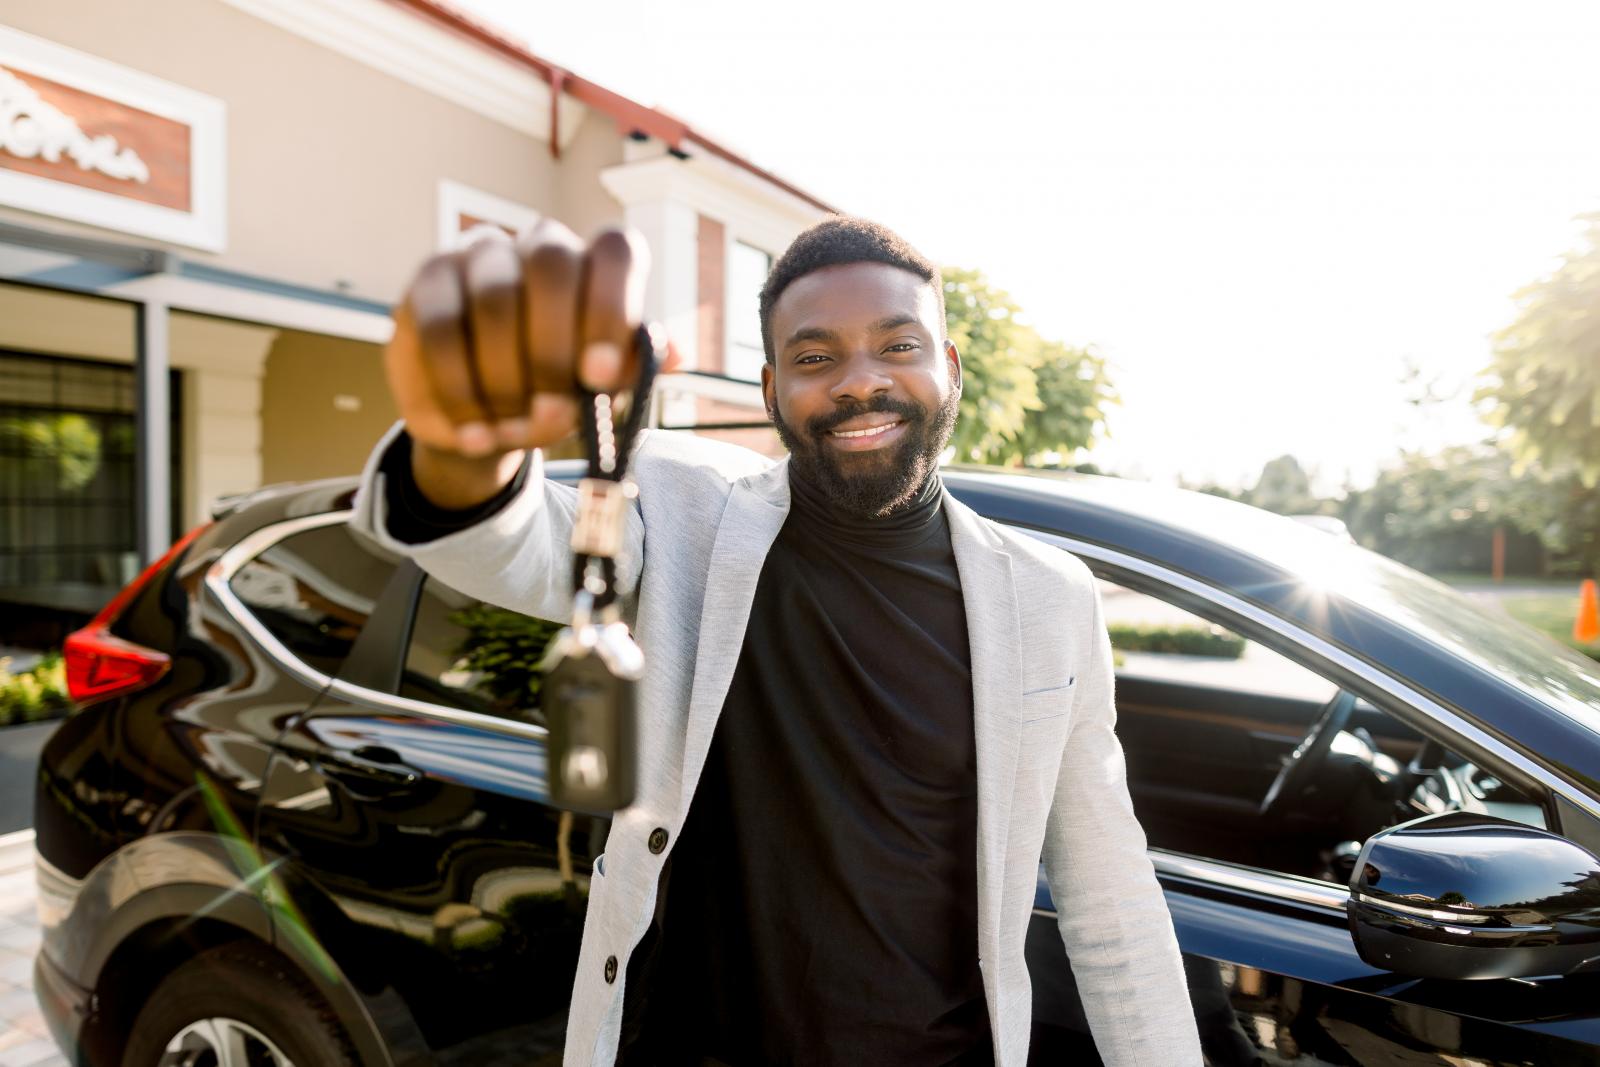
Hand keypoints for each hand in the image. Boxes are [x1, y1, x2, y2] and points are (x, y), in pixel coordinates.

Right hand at [385, 220, 668, 507]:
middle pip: (551, 267)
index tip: (602, 376)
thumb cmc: (559, 390)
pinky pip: (438, 333)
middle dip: (554, 350)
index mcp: (593, 262)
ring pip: (491, 302)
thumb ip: (633, 367)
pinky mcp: (426, 286)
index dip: (612, 307)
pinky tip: (476, 435)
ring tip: (512, 433)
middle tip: (554, 412)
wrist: (490, 420)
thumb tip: (677, 353)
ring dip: (504, 381)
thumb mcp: (601, 387)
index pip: (615, 251)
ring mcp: (477, 257)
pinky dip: (458, 393)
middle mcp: (536, 245)